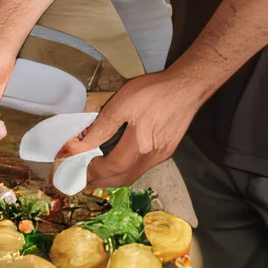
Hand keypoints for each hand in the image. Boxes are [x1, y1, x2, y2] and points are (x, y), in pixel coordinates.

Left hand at [56, 68, 208, 186]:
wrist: (187, 86)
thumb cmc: (153, 92)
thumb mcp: (122, 103)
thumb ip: (102, 127)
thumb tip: (81, 144)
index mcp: (140, 145)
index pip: (113, 168)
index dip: (95, 171)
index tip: (81, 168)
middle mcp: (152, 156)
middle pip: (124, 178)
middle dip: (103, 181)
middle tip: (85, 178)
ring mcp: (162, 155)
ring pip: (135, 174)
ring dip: (115, 178)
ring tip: (99, 172)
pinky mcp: (168, 150)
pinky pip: (144, 167)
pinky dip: (128, 170)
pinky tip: (121, 162)